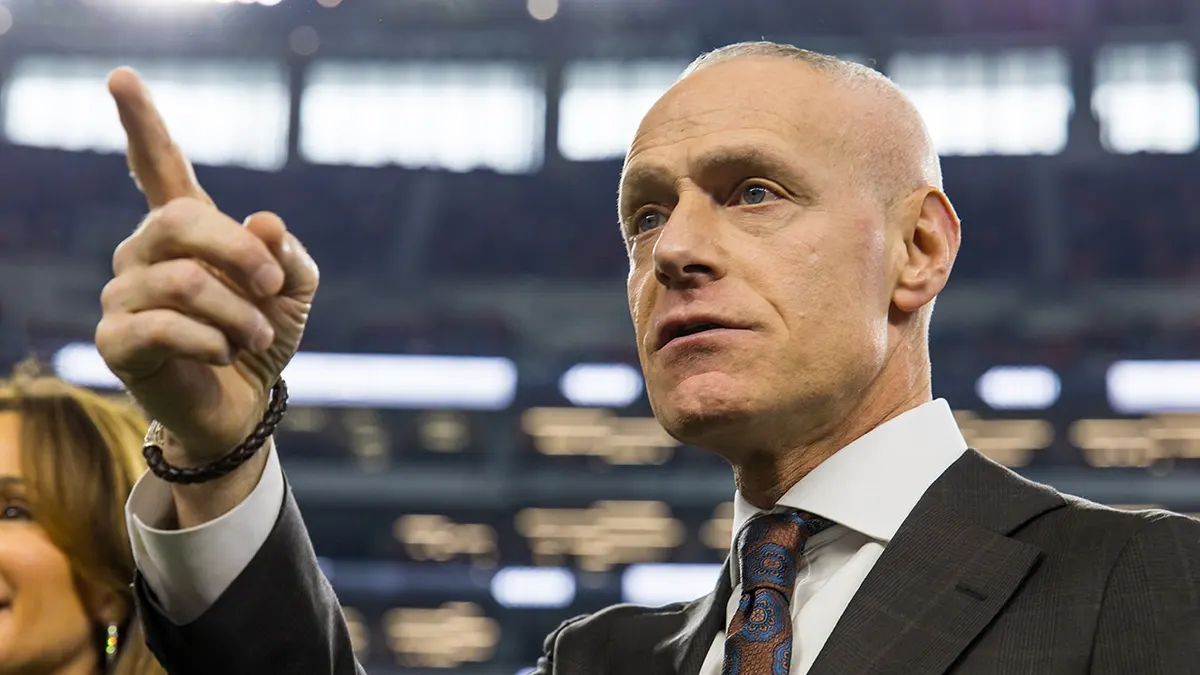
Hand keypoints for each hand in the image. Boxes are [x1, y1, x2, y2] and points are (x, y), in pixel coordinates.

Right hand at [95, 68, 318, 464]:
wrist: (245, 404)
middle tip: (274, 286)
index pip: (158, 166)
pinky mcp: (116, 339)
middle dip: (240, 253)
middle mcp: (143, 252)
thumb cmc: (264, 337)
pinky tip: (224, 354)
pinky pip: (166, 327)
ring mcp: (123, 294)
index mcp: (185, 229)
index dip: (143, 123)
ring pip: (184, 283)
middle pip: (180, 221)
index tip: (122, 78)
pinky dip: (213, 343)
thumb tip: (264, 222)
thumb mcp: (294, 291)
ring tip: (257, 337)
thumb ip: (289, 254)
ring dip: (240, 315)